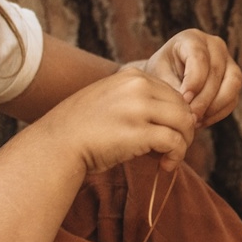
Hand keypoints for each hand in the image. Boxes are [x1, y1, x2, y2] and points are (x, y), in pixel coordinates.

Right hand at [26, 68, 198, 173]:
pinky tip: (166, 165)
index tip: (168, 133)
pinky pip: (174, 142)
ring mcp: (139, 108)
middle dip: (184, 130)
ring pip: (184, 123)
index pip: (173, 93)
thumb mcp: (110, 100)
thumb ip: (139, 101)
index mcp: (131, 76)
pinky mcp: (140, 132)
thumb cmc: (83, 128)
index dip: (176, 116)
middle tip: (174, 149)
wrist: (56, 145)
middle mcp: (137, 86)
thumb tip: (177, 119)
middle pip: (183, 107)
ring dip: (183, 144)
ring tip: (170, 158)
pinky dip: (176, 156)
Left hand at [141, 29, 241, 126]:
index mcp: (192, 39)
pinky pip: (233, 98)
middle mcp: (215, 46)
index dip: (194, 81)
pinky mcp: (234, 81)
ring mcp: (228, 62)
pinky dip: (219, 113)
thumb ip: (173, 88)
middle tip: (190, 117)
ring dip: (215, 106)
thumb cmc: (160, 75)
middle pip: (217, 72)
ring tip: (196, 120)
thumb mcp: (159, 78)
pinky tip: (202, 121)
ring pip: (232, 84)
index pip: (199, 57)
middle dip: (204, 98)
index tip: (184, 100)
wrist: (166, 79)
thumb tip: (189, 106)